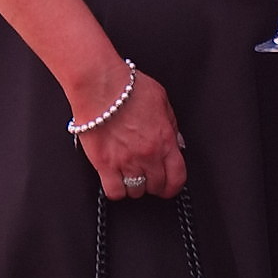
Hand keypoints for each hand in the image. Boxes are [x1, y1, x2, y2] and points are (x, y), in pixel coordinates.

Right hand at [68, 64, 187, 200]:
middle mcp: (148, 154)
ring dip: (135, 186)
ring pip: (136, 192)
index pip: (177, 177)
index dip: (174, 185)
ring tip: (131, 175)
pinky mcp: (104, 164)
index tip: (169, 185)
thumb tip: (177, 143)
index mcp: (164, 139)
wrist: (99, 85)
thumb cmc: (127, 87)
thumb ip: (171, 125)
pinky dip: (116, 190)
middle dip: (155, 184)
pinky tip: (115, 179)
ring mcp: (126, 161)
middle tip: (149, 177)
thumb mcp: (161, 100)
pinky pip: (114, 192)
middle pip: (157, 186)